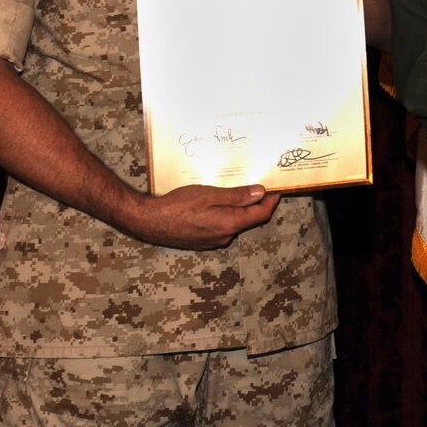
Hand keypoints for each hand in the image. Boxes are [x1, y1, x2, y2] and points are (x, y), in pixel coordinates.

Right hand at [124, 183, 280, 249]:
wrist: (149, 222)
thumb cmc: (178, 206)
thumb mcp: (210, 194)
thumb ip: (237, 196)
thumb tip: (260, 192)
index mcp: (230, 224)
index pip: (261, 214)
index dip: (271, 201)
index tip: (277, 188)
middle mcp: (225, 236)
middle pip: (249, 219)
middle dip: (256, 204)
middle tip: (258, 186)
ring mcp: (213, 241)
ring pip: (234, 223)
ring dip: (238, 209)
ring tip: (235, 191)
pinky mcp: (202, 241)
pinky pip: (221, 227)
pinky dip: (225, 215)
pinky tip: (216, 203)